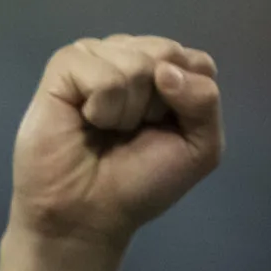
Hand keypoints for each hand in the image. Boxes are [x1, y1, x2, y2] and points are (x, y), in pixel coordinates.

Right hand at [10, 35, 219, 249]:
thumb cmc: (139, 184)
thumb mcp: (200, 149)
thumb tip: (165, 70)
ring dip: (128, 110)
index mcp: (165, 72)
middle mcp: (131, 55)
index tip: (163, 131)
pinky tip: (87, 121)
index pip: (197, 61)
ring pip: (136, 61)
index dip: (188, 102)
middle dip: (157, 103)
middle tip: (131, 132)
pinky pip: (102, 73)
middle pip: (167, 53)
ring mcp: (97, 57)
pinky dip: (103, 106)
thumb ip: (205, 100)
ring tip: (106, 130)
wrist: (86, 216)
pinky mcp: (64, 67)